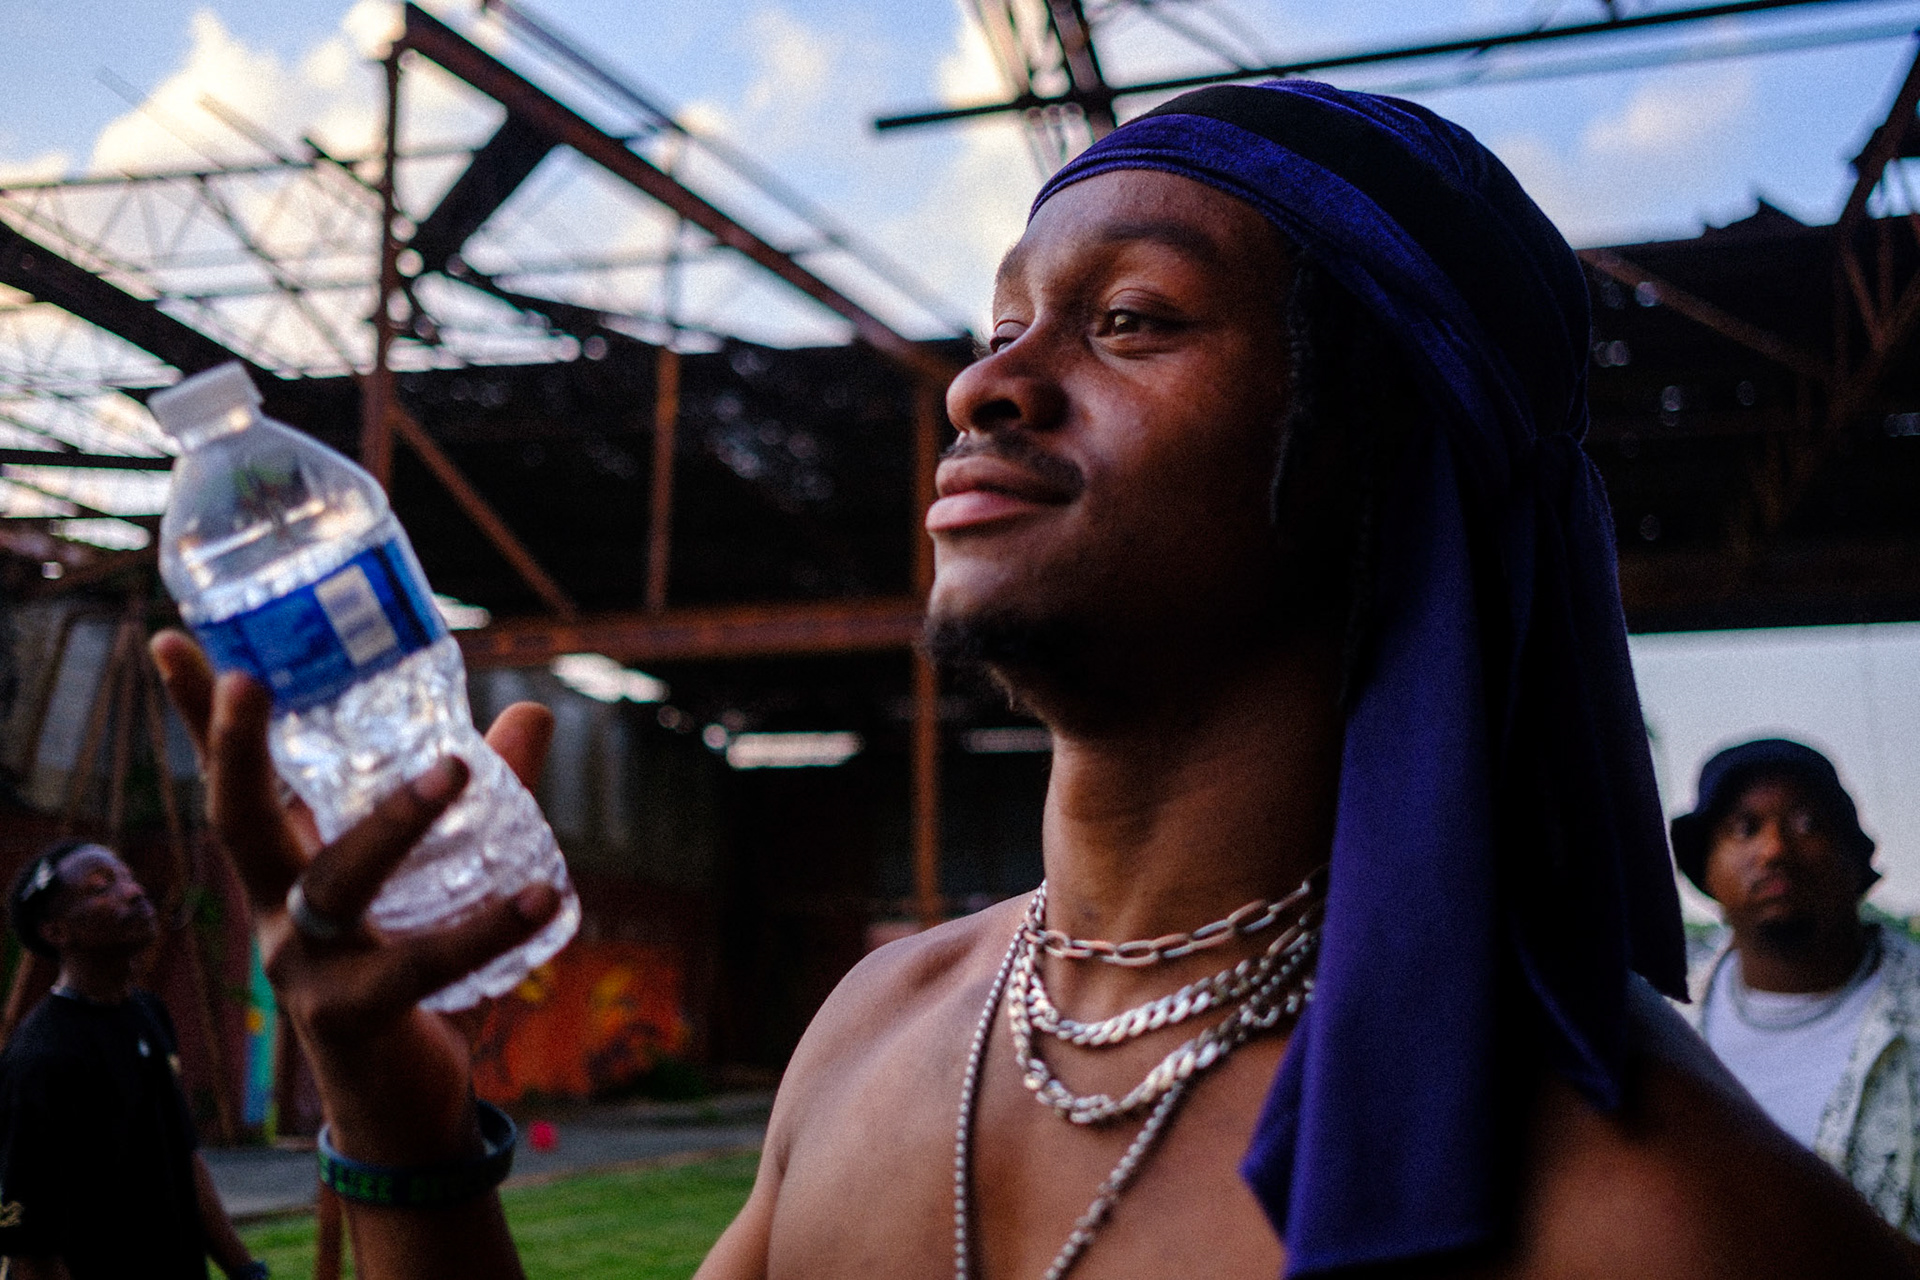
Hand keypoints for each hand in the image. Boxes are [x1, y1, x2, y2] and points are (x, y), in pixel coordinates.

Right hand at [150, 630, 561, 1164]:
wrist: (407, 1099)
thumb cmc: (413, 965)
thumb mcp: (448, 867)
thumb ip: (489, 794)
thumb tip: (531, 711)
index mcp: (287, 861)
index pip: (232, 777)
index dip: (196, 712)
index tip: (166, 637)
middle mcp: (276, 906)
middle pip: (238, 818)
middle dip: (235, 747)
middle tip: (252, 680)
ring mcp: (304, 964)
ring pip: (334, 883)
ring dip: (394, 821)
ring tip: (459, 768)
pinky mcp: (350, 1015)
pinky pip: (420, 963)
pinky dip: (487, 928)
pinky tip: (546, 894)